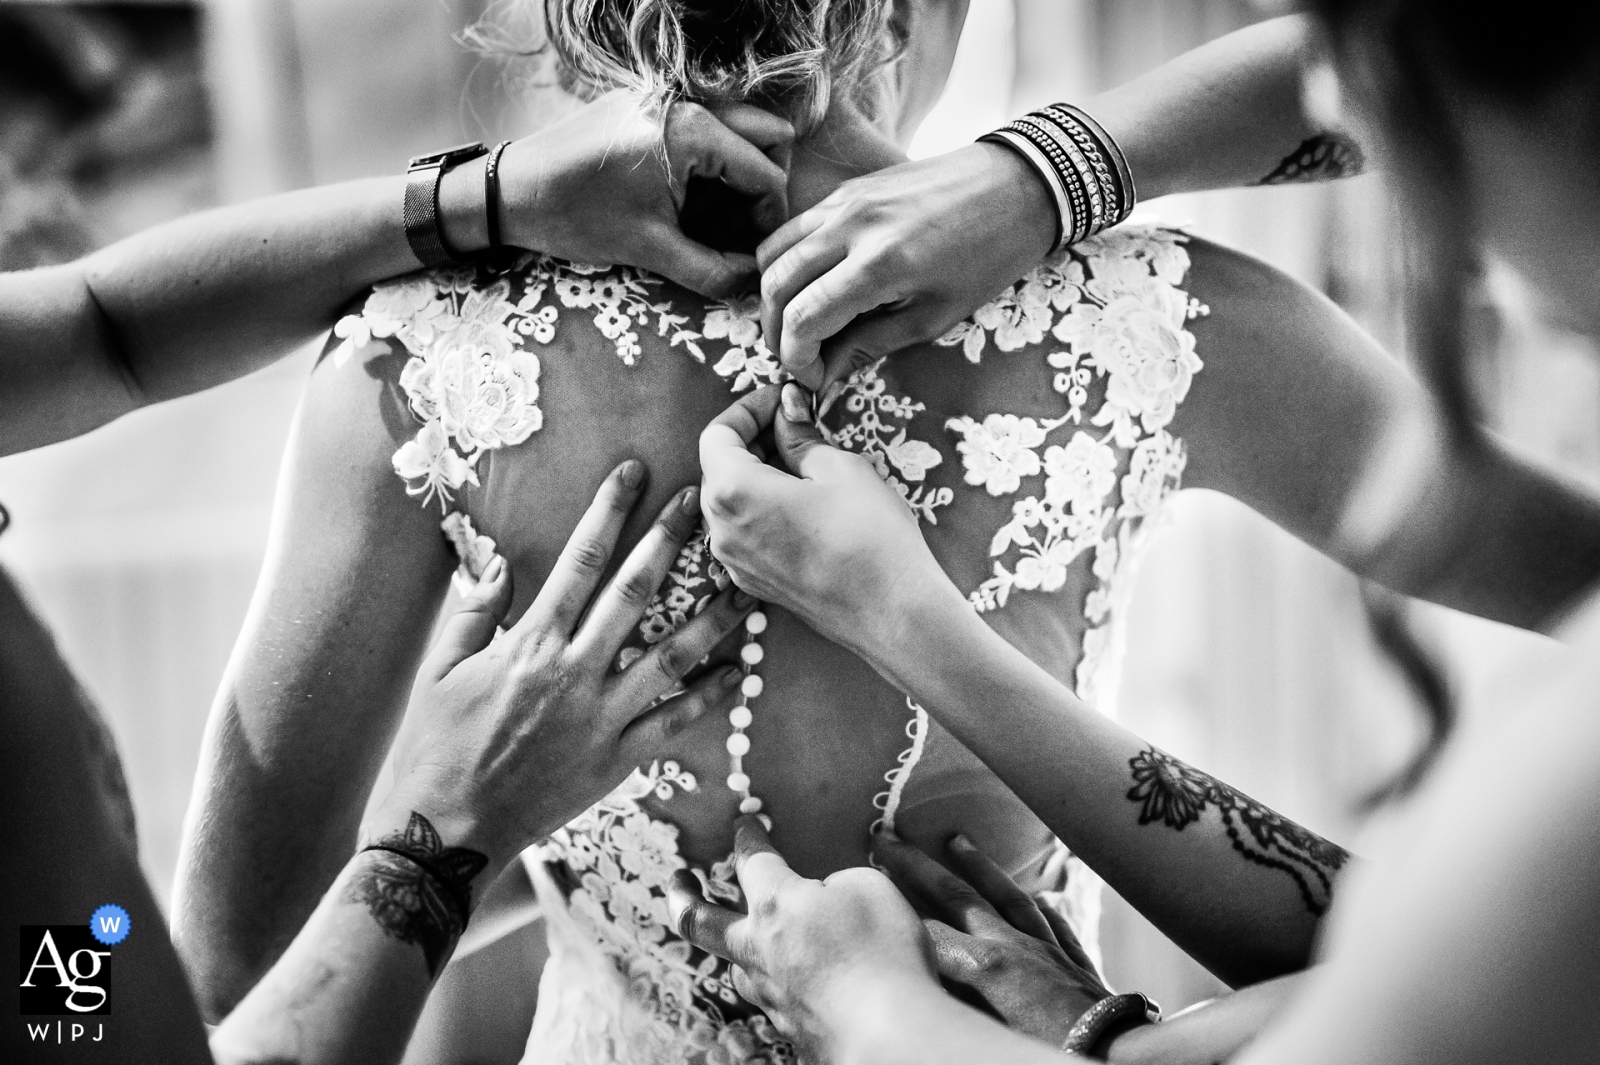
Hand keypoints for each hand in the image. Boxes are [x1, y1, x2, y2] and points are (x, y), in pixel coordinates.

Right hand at [367, 461, 753, 880]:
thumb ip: (475, 612)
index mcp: (530, 644)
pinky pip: (674, 726)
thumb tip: (500, 562)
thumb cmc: (432, 749)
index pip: (578, 562)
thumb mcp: (438, 670)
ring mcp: (600, 720)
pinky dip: (708, 699)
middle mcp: (573, 674)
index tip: (633, 474)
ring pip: (671, 658)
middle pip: (634, 595)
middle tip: (700, 504)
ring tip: (747, 586)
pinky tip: (737, 672)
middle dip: (668, 543)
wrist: (443, 834)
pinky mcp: (616, 763)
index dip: (608, 512)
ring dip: (713, 619)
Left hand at [503, 92, 792, 297]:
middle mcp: (685, 102)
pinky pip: (702, 126)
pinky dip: (708, 161)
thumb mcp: (651, 251)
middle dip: (764, 186)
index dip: (770, 220)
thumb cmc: (574, 216)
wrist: (510, 190)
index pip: (764, 173)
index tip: (760, 253)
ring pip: (737, 127)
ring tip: (714, 218)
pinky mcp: (647, 105)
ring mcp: (666, 98)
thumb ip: (712, 270)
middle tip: (746, 229)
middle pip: (766, 135)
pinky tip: (686, 200)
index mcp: (692, 131)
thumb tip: (754, 285)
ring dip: (738, 172)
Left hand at [667, 816, 941, 1058]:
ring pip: (738, 967)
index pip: (752, 860)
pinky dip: (780, 983)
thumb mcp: (871, 889)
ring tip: (747, 937)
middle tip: (678, 880)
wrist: (888, 1037)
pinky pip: (775, 999)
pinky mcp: (790, 1031)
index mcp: (774, 905)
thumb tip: (827, 897)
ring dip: (737, 948)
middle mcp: (758, 951)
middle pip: (700, 921)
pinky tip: (801, 983)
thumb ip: (841, 884)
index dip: (747, 837)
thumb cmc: (881, 954)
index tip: (744, 823)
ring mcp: (769, 996)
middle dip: (684, 896)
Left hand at [698, 382, 962, 667]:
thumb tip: (788, 409)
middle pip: (719, 467)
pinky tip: (804, 501)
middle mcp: (722, 531)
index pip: (717, 434)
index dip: (748, 408)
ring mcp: (735, 562)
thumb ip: (801, 435)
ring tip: (807, 462)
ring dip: (759, 473)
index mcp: (733, 493)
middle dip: (753, 439)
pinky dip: (763, 506)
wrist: (893, 614)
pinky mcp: (754, 582)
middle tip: (799, 423)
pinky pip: (745, 531)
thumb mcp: (839, 469)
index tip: (783, 399)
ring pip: (731, 501)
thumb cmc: (871, 538)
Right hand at [757, 141, 1054, 389]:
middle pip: (776, 285)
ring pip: (774, 253)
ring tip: (796, 326)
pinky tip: (808, 286)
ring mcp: (844, 202)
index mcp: (879, 265)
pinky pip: (794, 228)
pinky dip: (787, 262)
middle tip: (798, 359)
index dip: (797, 359)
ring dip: (774, 297)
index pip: (803, 319)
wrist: (1017, 186)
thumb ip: (870, 344)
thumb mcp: (934, 316)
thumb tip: (826, 375)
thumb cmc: (988, 256)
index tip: (813, 378)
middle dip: (776, 333)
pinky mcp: (847, 190)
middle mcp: (850, 227)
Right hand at [871, 829, 1110, 1047]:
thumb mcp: (983, 1028)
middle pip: (956, 894)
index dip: (892, 905)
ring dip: (980, 866)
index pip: (925, 928)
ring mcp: (1047, 949)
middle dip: (917, 865)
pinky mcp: (1077, 964)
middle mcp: (1012, 945)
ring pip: (1008, 896)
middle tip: (886, 836)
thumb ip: (950, 997)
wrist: (1116, 1058)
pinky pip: (1055, 924)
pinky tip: (1037, 895)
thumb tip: (917, 983)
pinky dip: (1041, 906)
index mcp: (984, 965)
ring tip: (958, 839)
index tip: (863, 886)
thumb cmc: (1044, 1051)